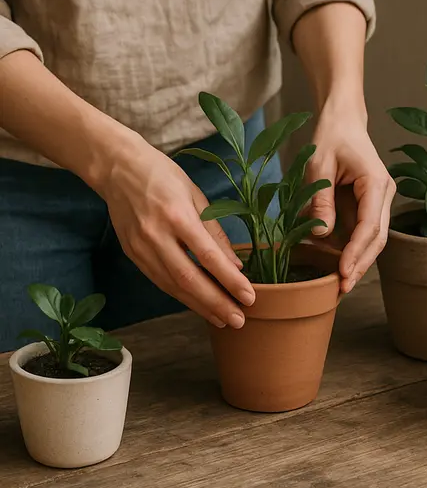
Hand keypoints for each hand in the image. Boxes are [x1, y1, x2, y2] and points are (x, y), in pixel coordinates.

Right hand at [95, 137, 255, 327]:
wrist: (117, 167)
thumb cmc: (163, 175)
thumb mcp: (196, 195)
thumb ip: (215, 231)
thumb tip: (235, 264)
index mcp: (177, 215)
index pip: (208, 256)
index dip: (229, 280)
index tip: (248, 297)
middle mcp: (156, 235)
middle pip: (188, 279)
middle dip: (215, 302)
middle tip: (238, 320)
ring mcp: (140, 247)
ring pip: (172, 286)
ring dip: (199, 306)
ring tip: (222, 319)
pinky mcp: (132, 254)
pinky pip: (160, 281)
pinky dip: (181, 296)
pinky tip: (198, 304)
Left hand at [307, 106, 394, 292]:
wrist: (343, 120)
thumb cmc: (331, 136)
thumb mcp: (318, 165)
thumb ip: (320, 200)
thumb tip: (320, 234)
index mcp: (376, 182)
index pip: (370, 226)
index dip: (356, 252)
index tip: (343, 272)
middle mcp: (385, 194)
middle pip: (378, 238)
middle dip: (361, 264)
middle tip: (342, 288)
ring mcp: (380, 200)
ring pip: (374, 239)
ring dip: (358, 261)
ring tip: (340, 284)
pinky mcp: (370, 205)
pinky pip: (364, 232)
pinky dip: (352, 249)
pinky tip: (337, 263)